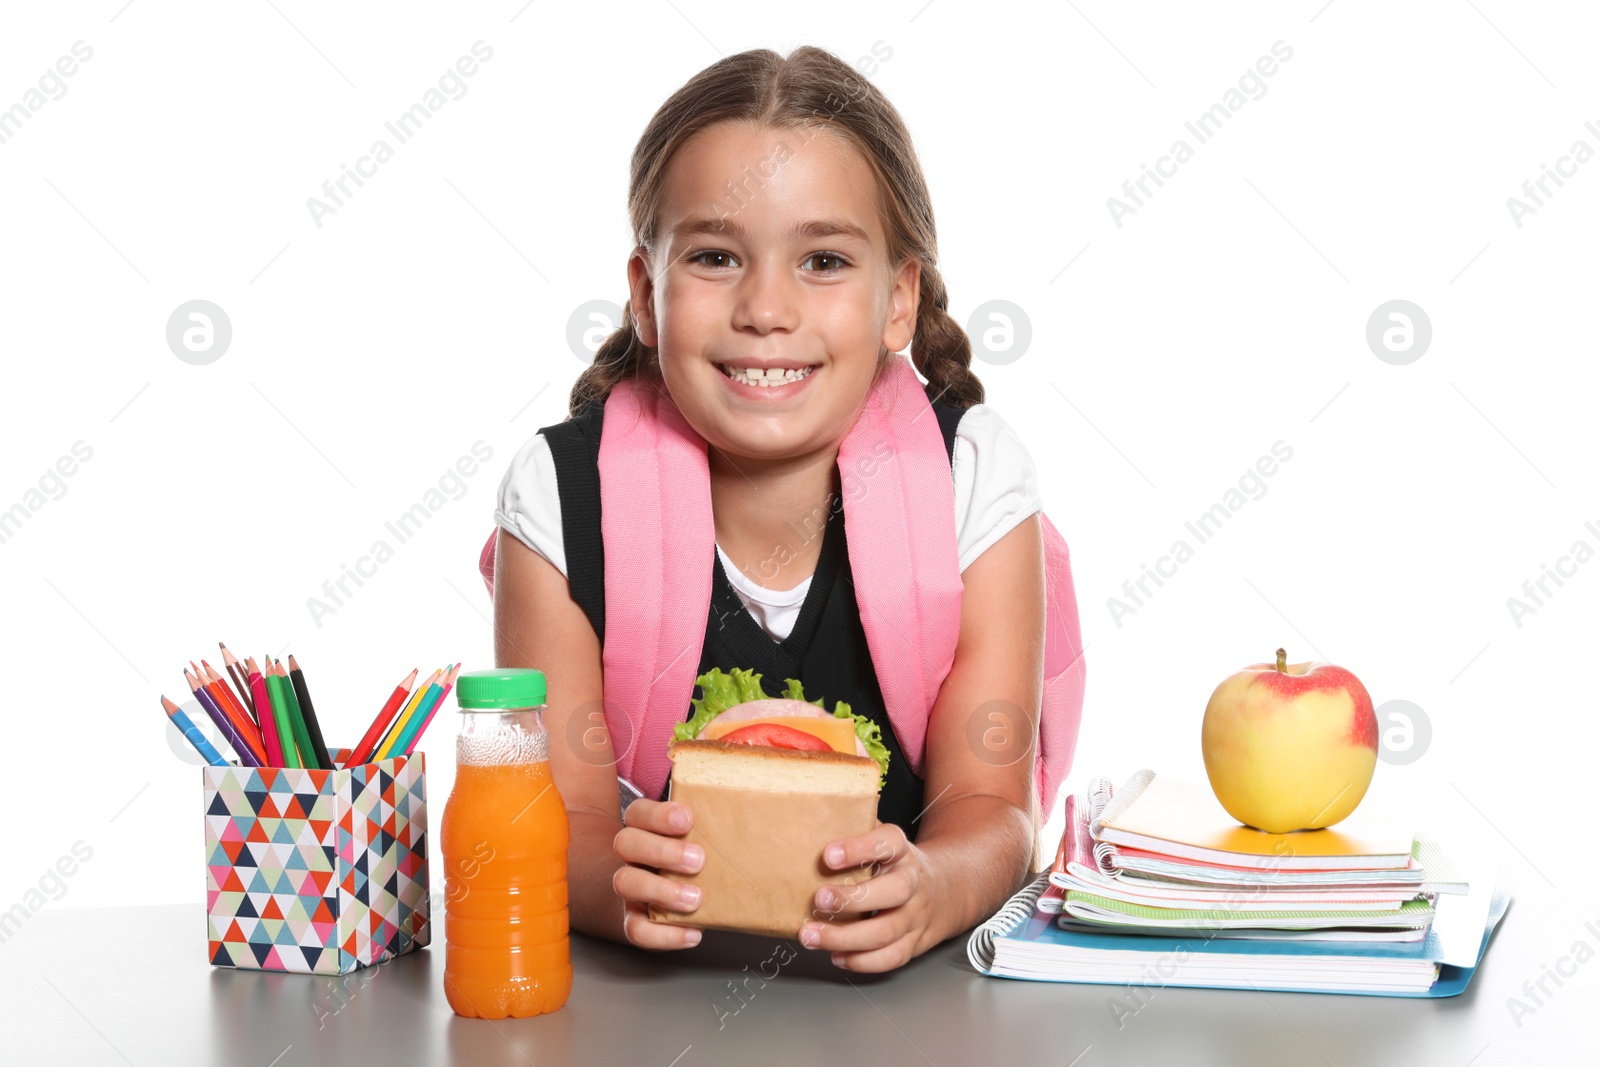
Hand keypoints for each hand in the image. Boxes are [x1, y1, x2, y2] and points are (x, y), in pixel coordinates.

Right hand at [611, 799, 706, 948]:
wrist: (674, 896)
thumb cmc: (696, 860)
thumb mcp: (702, 838)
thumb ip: (715, 827)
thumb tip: (756, 814)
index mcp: (645, 829)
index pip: (638, 813)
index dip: (659, 814)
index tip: (688, 819)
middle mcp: (632, 856)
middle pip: (626, 842)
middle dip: (662, 850)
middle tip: (698, 860)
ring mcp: (631, 887)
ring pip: (625, 882)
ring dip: (661, 890)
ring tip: (695, 899)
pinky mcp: (634, 919)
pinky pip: (637, 929)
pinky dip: (665, 935)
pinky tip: (693, 932)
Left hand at [798, 822, 942, 972]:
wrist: (945, 889)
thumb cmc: (895, 863)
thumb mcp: (881, 839)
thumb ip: (854, 826)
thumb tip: (814, 806)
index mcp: (901, 851)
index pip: (886, 843)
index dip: (859, 848)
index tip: (828, 854)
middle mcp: (912, 882)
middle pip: (893, 891)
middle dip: (853, 899)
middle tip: (820, 899)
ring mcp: (914, 915)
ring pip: (886, 931)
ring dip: (845, 938)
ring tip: (812, 935)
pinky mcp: (913, 942)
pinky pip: (891, 957)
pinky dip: (862, 961)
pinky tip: (836, 956)